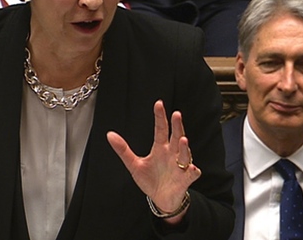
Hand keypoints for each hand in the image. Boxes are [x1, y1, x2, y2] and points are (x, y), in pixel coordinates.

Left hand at [107, 100, 201, 223]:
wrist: (160, 199)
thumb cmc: (150, 180)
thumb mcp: (134, 164)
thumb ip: (123, 150)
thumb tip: (110, 135)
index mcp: (160, 148)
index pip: (161, 129)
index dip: (160, 117)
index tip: (159, 104)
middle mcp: (172, 154)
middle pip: (176, 136)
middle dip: (177, 126)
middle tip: (176, 114)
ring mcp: (180, 166)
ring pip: (184, 154)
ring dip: (184, 147)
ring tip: (182, 140)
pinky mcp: (185, 179)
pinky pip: (192, 174)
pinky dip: (193, 171)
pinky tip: (192, 168)